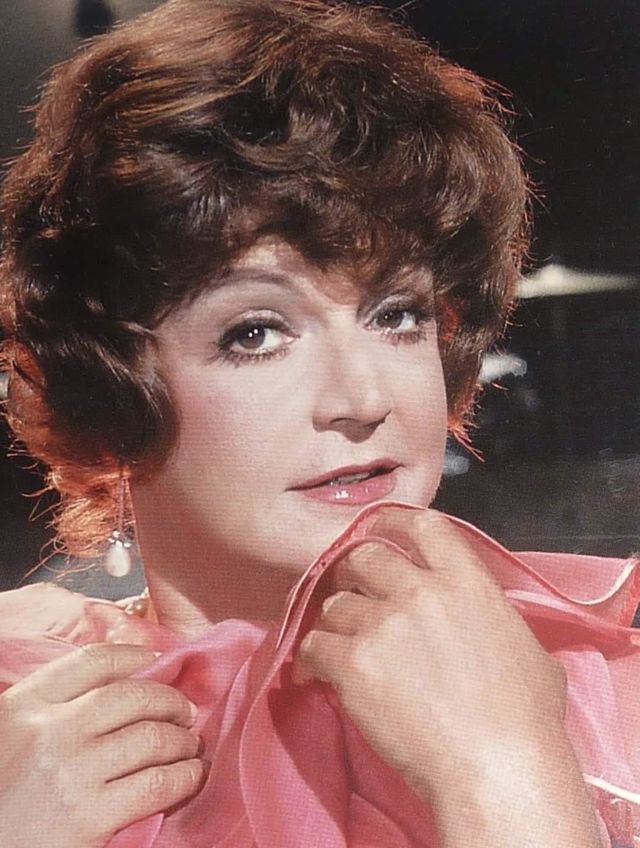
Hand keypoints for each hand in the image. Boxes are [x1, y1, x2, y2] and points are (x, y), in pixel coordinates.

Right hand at [0, 643, 205, 847]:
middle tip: (185, 711)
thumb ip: (53, 710)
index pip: (94, 661)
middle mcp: (50, 731)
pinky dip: (185, 776)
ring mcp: (72, 772)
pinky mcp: (90, 817)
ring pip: (153, 736)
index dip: (136, 656)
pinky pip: (157, 784)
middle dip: (170, 700)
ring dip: (183, 739)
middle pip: (133, 695)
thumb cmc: (1, 795)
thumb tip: (120, 686)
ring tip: (189, 746)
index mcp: (25, 705)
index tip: (160, 661)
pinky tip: (191, 775)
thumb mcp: (11, 736)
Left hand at [293, 507, 602, 846]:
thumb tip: (481, 618)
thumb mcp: (527, 647)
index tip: (378, 527)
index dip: (394, 521)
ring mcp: (382, 624)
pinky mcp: (352, 663)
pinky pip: (314, 644)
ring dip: (336, 620)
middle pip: (365, 555)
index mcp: (465, 581)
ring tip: (341, 642)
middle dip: (353, 570)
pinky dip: (315, 656)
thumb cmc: (526, 719)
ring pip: (335, 602)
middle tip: (351, 590)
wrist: (497, 769)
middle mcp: (419, 591)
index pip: (422, 525)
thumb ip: (492, 617)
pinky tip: (322, 671)